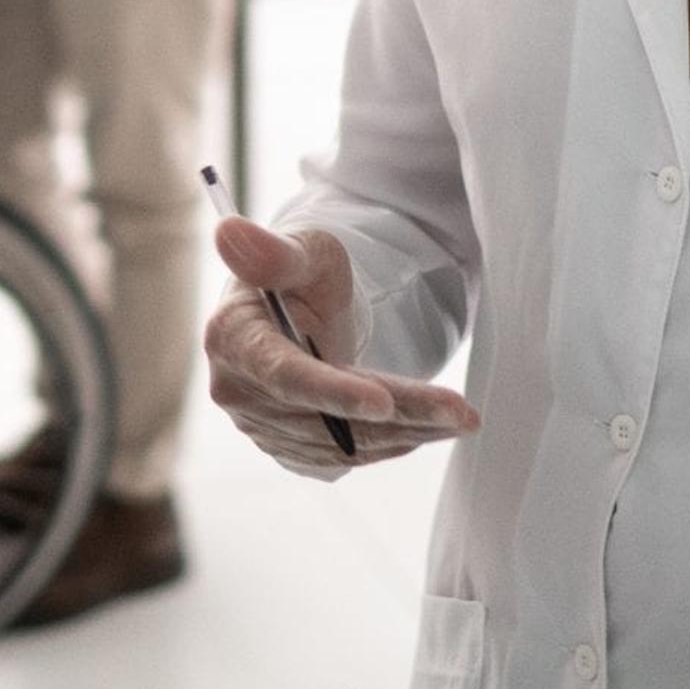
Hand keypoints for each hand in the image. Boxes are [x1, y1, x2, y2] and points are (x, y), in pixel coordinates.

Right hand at [203, 217, 478, 478]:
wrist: (298, 308)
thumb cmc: (301, 272)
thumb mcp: (302, 250)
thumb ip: (274, 251)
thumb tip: (230, 232)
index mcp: (233, 337)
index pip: (284, 374)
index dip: (332, 392)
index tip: (383, 402)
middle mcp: (237, 390)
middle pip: (326, 416)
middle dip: (398, 414)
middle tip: (460, 413)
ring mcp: (260, 425)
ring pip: (343, 443)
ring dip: (404, 433)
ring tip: (458, 418)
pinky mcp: (286, 446)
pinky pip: (344, 456)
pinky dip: (389, 444)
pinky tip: (426, 428)